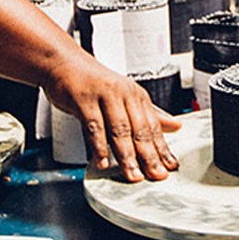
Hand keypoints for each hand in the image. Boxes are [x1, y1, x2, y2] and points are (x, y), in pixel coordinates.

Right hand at [46, 64, 180, 181]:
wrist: (64, 63)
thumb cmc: (94, 83)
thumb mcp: (125, 96)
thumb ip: (148, 114)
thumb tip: (175, 126)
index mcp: (136, 95)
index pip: (153, 126)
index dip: (162, 148)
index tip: (169, 167)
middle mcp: (123, 94)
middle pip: (139, 129)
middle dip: (149, 156)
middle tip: (156, 175)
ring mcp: (104, 95)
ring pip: (119, 129)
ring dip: (126, 155)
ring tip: (133, 174)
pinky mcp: (84, 99)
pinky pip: (94, 126)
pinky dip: (98, 146)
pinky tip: (102, 161)